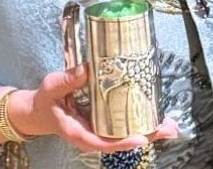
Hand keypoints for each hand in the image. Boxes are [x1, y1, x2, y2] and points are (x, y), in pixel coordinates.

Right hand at [11, 65, 178, 152]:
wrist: (42, 111)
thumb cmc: (46, 101)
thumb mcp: (52, 87)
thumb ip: (68, 80)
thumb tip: (88, 69)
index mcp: (77, 131)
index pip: (100, 142)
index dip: (121, 142)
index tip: (140, 138)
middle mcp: (92, 135)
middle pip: (120, 141)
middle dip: (146, 136)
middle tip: (168, 129)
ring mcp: (100, 131)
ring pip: (127, 135)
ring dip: (150, 131)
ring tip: (171, 125)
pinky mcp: (106, 124)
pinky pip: (125, 127)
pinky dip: (143, 123)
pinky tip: (159, 118)